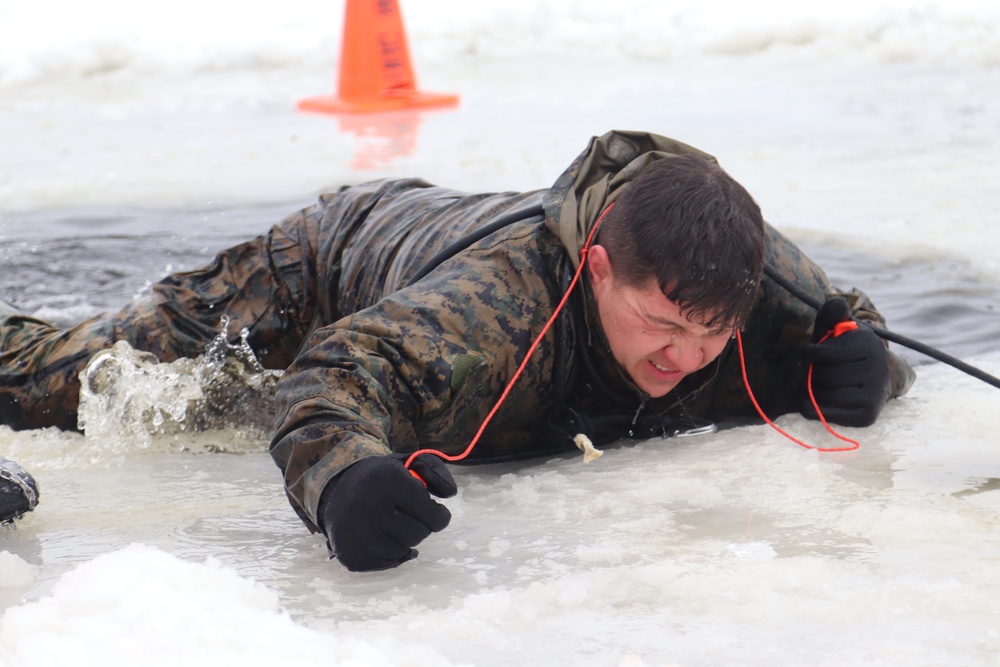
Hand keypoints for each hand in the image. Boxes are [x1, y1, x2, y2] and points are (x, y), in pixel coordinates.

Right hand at [318, 452, 456, 571]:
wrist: (337, 492)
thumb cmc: (382, 479)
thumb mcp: (408, 464)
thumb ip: (436, 472)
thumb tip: (451, 493)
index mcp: (388, 482)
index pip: (433, 515)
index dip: (438, 515)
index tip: (434, 511)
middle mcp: (371, 508)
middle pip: (420, 533)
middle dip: (420, 524)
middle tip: (406, 513)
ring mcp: (360, 536)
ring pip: (406, 548)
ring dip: (405, 537)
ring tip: (390, 522)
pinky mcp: (354, 557)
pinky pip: (390, 562)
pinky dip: (390, 551)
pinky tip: (378, 535)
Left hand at [800, 297, 889, 426]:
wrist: (870, 378)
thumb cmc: (843, 350)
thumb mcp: (837, 329)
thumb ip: (832, 315)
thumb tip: (837, 302)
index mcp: (867, 342)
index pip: (821, 353)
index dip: (809, 354)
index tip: (811, 353)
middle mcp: (877, 367)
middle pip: (822, 375)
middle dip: (816, 373)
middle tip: (824, 371)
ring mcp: (874, 393)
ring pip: (823, 395)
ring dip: (815, 390)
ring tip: (826, 384)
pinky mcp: (868, 415)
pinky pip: (826, 414)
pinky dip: (814, 409)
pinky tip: (820, 400)